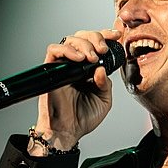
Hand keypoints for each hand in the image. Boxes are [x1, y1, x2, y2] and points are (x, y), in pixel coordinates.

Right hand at [30, 29, 121, 151]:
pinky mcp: (51, 70)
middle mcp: (75, 64)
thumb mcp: (104, 99)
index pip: (95, 44)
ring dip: (84, 44)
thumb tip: (100, 68)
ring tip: (92, 58)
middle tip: (102, 50)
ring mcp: (63, 66)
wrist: (68, 131)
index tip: (116, 36)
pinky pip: (54, 50)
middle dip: (95, 37)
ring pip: (70, 40)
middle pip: (82, 36)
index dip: (105, 36)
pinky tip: (79, 59)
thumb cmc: (83, 118)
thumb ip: (105, 82)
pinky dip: (67, 50)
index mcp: (88, 69)